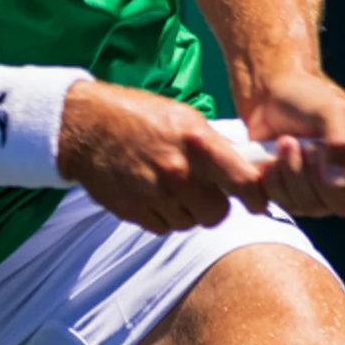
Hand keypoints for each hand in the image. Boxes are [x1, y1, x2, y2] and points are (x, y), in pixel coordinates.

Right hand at [57, 81, 273, 233]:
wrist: (86, 126)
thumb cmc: (139, 116)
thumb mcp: (183, 117)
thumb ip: (213, 145)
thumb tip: (243, 169)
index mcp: (196, 143)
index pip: (242, 181)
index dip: (256, 197)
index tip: (259, 203)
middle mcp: (178, 172)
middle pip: (217, 214)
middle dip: (213, 205)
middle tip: (202, 189)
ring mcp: (154, 194)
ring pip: (190, 224)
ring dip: (186, 211)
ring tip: (169, 186)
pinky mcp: (134, 211)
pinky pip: (164, 228)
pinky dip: (163, 216)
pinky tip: (151, 193)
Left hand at [239, 70, 344, 218]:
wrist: (270, 96)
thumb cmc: (309, 98)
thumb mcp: (330, 109)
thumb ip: (340, 140)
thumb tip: (338, 181)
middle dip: (318, 176)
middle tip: (304, 145)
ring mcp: (320, 195)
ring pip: (309, 207)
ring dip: (290, 172)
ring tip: (285, 142)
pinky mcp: (290, 197)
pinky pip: (280, 205)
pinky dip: (268, 181)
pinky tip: (266, 159)